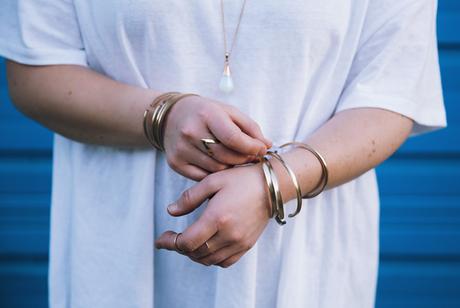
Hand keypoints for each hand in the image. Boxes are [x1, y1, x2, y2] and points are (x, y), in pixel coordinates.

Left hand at [155, 163, 270, 267]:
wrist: (271, 186)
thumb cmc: (241, 179)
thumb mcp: (212, 181)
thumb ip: (189, 197)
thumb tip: (170, 211)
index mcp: (217, 218)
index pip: (187, 243)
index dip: (170, 243)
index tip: (161, 238)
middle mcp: (228, 234)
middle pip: (195, 253)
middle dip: (179, 247)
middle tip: (172, 237)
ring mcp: (239, 242)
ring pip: (209, 260)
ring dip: (194, 254)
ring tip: (188, 242)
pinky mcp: (246, 245)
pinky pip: (224, 262)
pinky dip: (211, 259)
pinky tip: (207, 247)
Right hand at [163, 95, 271, 180]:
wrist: (172, 116)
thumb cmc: (207, 113)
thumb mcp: (229, 112)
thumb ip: (250, 127)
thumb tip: (267, 145)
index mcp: (207, 114)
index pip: (233, 138)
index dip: (252, 147)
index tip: (262, 150)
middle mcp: (191, 132)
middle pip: (226, 156)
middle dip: (244, 158)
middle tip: (252, 157)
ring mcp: (181, 149)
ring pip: (216, 168)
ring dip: (231, 166)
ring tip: (236, 159)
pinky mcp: (175, 163)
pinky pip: (203, 177)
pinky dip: (215, 173)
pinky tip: (220, 164)